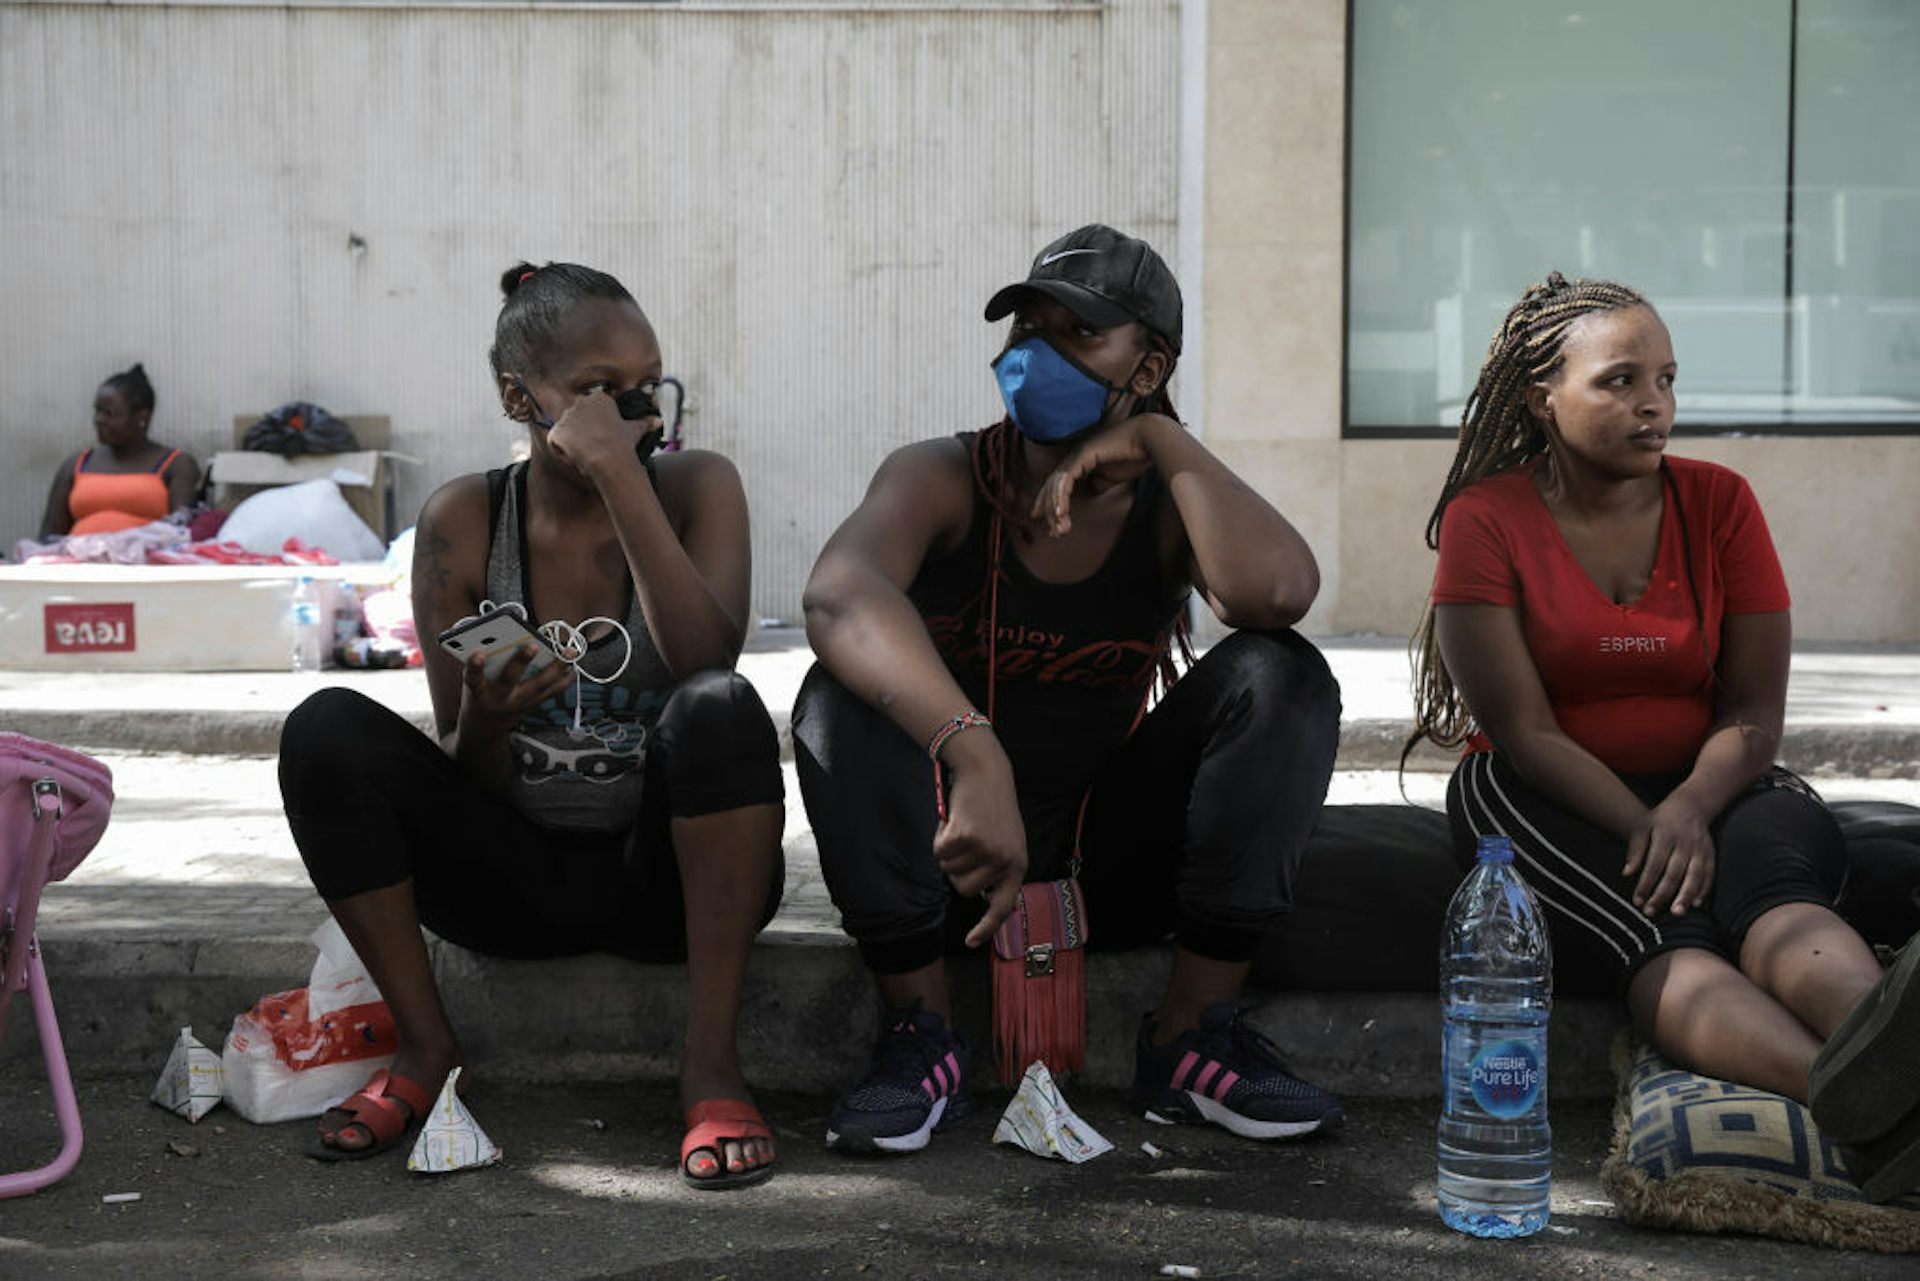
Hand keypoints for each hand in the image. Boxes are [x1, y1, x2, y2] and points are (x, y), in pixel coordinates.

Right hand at [456, 645, 574, 742]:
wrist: (486, 725)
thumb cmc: (479, 695)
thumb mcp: (472, 682)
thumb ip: (484, 664)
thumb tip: (502, 637)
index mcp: (478, 691)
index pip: (472, 679)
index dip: (475, 667)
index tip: (478, 654)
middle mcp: (499, 698)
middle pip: (510, 680)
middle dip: (521, 662)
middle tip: (532, 645)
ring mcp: (518, 703)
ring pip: (539, 685)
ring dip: (555, 668)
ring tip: (568, 653)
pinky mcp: (532, 705)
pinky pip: (551, 692)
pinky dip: (564, 680)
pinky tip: (573, 667)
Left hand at [546, 389, 649, 484]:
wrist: (608, 459)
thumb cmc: (623, 443)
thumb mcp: (635, 431)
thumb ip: (644, 423)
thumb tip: (658, 421)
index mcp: (598, 398)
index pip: (593, 413)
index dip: (600, 429)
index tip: (607, 440)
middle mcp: (579, 402)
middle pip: (579, 422)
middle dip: (585, 435)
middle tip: (596, 449)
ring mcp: (565, 416)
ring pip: (568, 434)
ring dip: (574, 445)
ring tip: (588, 455)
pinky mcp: (555, 432)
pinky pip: (557, 444)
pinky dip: (564, 453)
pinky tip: (577, 458)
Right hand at [933, 738, 1028, 947]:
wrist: (985, 771)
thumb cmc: (991, 806)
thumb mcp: (1004, 840)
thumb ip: (997, 867)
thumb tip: (984, 894)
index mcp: (1017, 865)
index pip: (1002, 907)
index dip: (986, 927)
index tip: (970, 942)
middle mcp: (1004, 862)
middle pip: (965, 889)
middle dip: (957, 870)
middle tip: (965, 843)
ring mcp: (986, 851)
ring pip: (950, 871)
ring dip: (949, 852)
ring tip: (963, 827)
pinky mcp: (967, 838)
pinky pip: (940, 852)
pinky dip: (940, 836)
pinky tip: (953, 819)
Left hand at [1029, 413, 1176, 536]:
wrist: (1146, 439)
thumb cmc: (1133, 456)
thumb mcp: (1111, 477)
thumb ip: (1099, 483)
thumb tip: (1092, 491)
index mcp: (1079, 462)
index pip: (1058, 486)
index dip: (1051, 505)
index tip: (1051, 525)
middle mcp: (1074, 458)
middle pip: (1052, 486)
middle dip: (1049, 511)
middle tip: (1053, 533)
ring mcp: (1076, 455)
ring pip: (1055, 484)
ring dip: (1054, 508)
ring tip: (1058, 527)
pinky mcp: (1082, 455)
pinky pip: (1065, 479)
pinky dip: (1060, 497)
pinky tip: (1061, 513)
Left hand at [1623, 793, 1715, 916]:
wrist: (1690, 806)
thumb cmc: (1660, 820)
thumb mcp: (1642, 827)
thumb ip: (1635, 850)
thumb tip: (1627, 873)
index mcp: (1665, 835)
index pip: (1654, 864)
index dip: (1645, 884)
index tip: (1637, 901)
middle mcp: (1684, 843)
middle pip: (1674, 873)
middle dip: (1662, 894)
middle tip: (1651, 912)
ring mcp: (1700, 849)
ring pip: (1694, 876)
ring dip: (1685, 896)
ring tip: (1676, 913)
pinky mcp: (1711, 855)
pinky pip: (1709, 875)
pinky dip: (1704, 890)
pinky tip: (1696, 904)